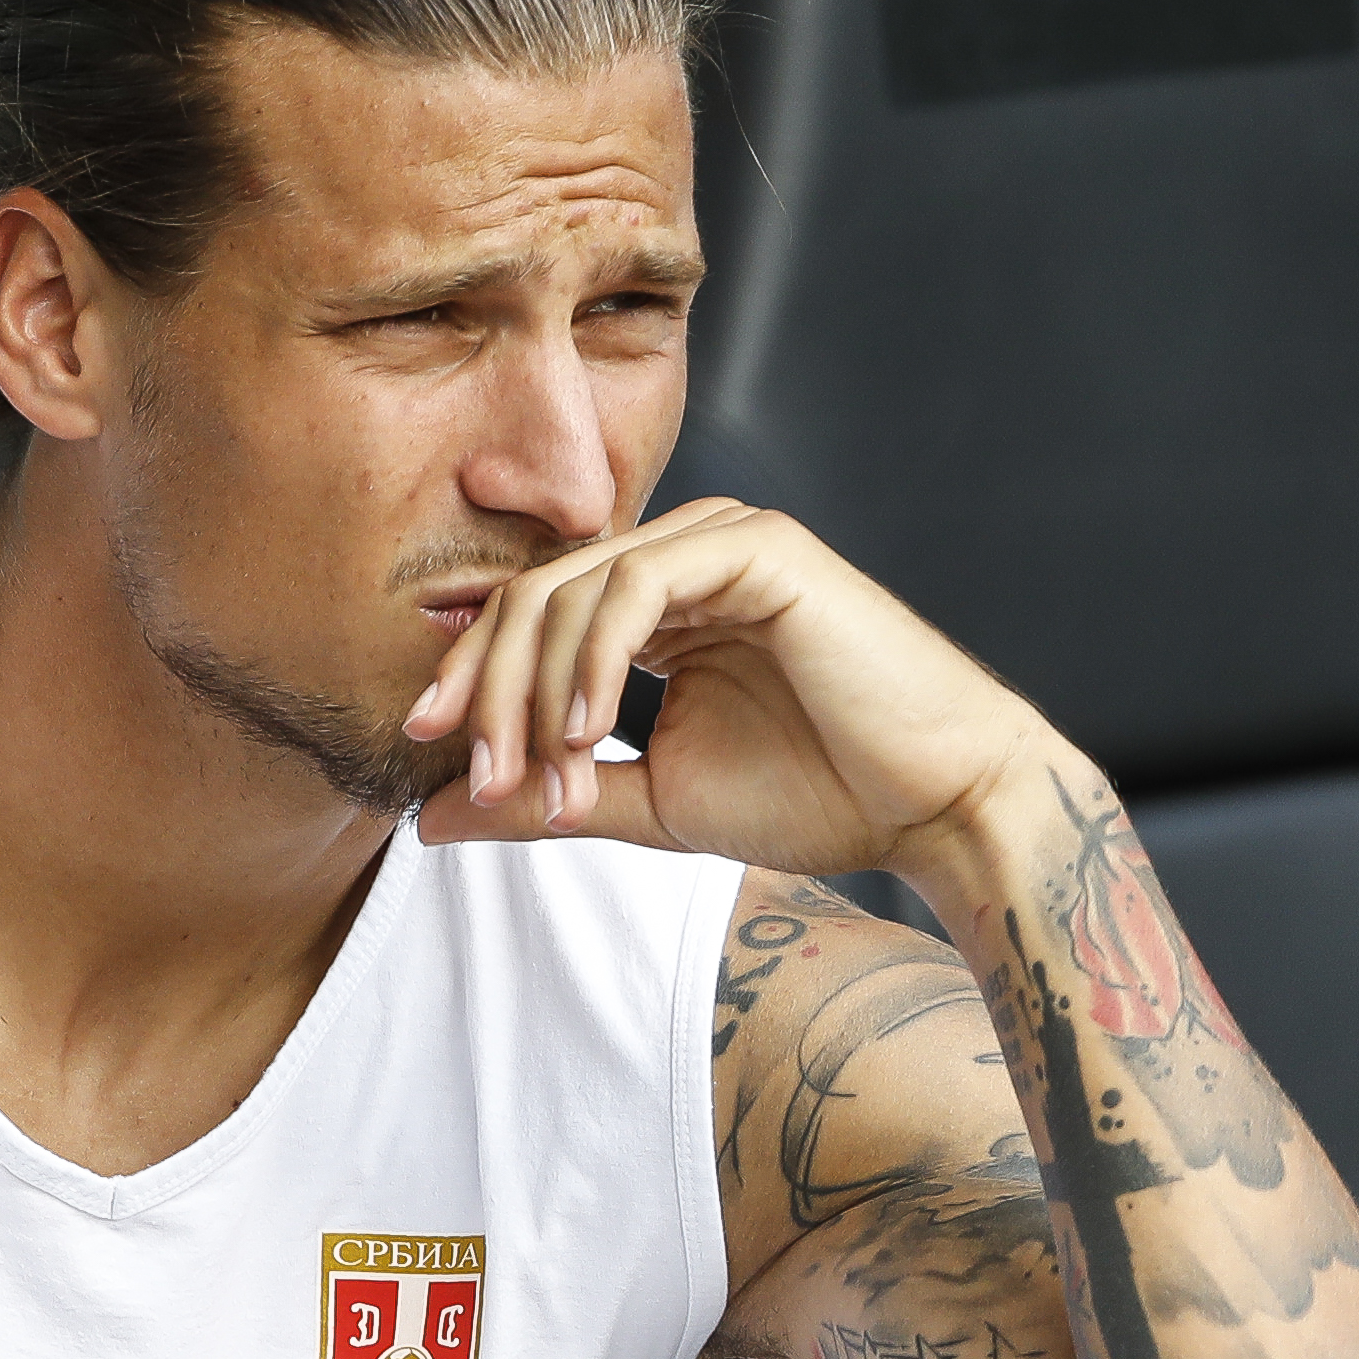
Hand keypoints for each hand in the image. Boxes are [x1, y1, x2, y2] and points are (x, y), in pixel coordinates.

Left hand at [404, 499, 1069, 882]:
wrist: (932, 804)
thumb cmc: (815, 797)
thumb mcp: (650, 804)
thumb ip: (549, 800)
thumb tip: (428, 817)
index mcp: (655, 606)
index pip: (528, 618)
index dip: (470, 681)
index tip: (426, 754)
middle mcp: (681, 559)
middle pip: (533, 596)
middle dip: (487, 690)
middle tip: (474, 775)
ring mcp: (719, 541)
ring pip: (572, 589)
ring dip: (535, 691)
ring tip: (539, 777)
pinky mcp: (756, 546)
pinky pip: (635, 586)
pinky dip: (594, 662)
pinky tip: (586, 732)